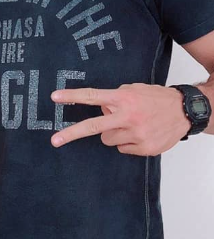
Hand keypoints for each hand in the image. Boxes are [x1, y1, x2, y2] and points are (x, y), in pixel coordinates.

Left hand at [50, 83, 190, 155]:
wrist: (184, 110)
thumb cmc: (155, 97)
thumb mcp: (133, 90)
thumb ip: (114, 99)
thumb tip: (101, 110)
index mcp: (123, 98)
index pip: (92, 96)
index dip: (72, 97)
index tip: (55, 97)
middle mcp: (127, 116)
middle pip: (93, 126)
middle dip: (71, 133)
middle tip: (54, 140)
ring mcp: (136, 134)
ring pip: (107, 139)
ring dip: (112, 133)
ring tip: (128, 124)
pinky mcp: (145, 148)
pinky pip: (123, 148)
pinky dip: (127, 141)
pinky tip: (139, 132)